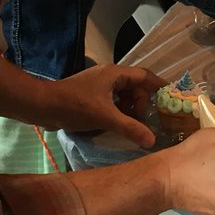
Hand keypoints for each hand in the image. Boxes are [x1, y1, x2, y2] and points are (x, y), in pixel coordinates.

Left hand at [42, 64, 163, 148]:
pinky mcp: (90, 95)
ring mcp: (99, 85)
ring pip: (123, 94)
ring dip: (130, 108)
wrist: (42, 106)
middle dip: (142, 102)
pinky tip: (118, 125)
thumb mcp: (105, 117)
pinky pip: (112, 100)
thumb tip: (152, 140)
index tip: (171, 98)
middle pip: (135, 86)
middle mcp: (109, 75)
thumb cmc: (75, 106)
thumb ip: (130, 128)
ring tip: (134, 124)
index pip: (145, 76)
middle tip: (146, 120)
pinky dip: (119, 111)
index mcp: (115, 73)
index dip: (159, 86)